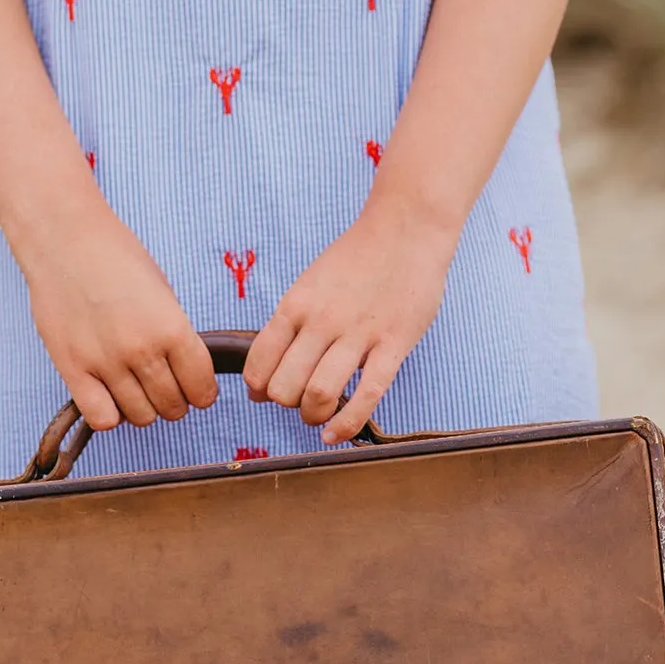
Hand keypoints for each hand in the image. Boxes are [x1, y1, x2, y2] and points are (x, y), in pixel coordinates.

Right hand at [20, 200, 217, 430]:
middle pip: (172, 407)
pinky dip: (111, 414)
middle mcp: (141, 350)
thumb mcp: (163, 292)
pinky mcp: (72, 368)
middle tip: (165, 386)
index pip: (202, 388)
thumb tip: (187, 373)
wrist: (65, 240)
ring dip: (144, 408)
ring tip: (136, 388)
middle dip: (175, 401)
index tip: (196, 389)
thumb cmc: (116, 258)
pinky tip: (109, 394)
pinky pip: (101, 418)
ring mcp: (105, 362)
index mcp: (172, 328)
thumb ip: (176, 336)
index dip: (203, 393)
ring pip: (140, 417)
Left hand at [243, 200, 456, 442]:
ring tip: (318, 414)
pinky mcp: (394, 345)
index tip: (268, 394)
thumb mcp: (309, 284)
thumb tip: (261, 378)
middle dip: (286, 404)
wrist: (405, 229)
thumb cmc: (356, 260)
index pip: (259, 364)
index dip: (258, 389)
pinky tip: (335, 434)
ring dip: (312, 416)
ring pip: (319, 395)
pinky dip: (346, 424)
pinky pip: (367, 396)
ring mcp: (359, 334)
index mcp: (295, 305)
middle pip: (284, 387)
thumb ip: (287, 326)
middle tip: (299, 400)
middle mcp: (321, 321)